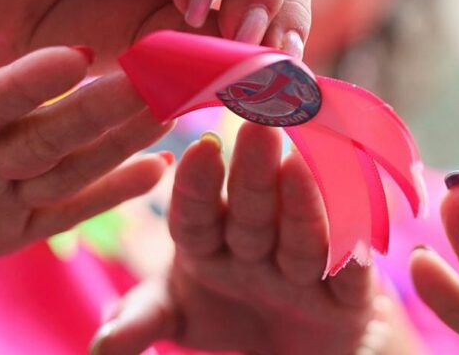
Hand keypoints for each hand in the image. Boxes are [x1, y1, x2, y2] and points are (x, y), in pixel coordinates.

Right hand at [0, 46, 172, 257]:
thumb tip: (55, 46)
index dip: (26, 85)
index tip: (80, 55)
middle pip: (39, 142)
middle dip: (98, 111)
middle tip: (150, 80)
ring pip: (66, 175)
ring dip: (121, 144)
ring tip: (167, 112)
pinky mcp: (18, 231)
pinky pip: (72, 211)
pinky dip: (117, 190)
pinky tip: (160, 166)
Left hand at [91, 124, 420, 354]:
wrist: (299, 340)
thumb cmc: (232, 310)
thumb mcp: (180, 315)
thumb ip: (144, 317)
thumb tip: (101, 344)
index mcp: (210, 239)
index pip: (197, 213)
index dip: (199, 184)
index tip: (199, 150)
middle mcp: (258, 242)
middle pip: (252, 211)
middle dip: (253, 173)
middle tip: (257, 124)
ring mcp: (303, 264)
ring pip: (300, 235)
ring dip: (302, 203)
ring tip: (302, 164)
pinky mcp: (349, 290)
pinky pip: (349, 274)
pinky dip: (355, 256)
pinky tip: (358, 234)